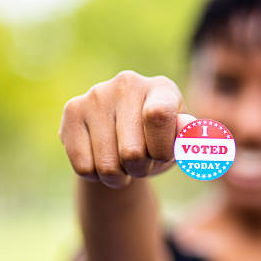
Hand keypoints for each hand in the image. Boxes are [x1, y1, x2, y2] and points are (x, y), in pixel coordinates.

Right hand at [59, 71, 194, 188]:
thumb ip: (189, 140)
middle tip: (140, 162)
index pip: (158, 117)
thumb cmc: (157, 142)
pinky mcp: (72, 110)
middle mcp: (127, 83)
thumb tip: (187, 127)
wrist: (120, 140)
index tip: (161, 155)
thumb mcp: (177, 146)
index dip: (161, 149)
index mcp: (161, 89)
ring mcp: (96, 95)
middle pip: (132, 153)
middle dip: (140, 170)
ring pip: (106, 165)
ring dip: (117, 176)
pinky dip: (94, 176)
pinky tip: (100, 158)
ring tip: (121, 162)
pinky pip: (83, 167)